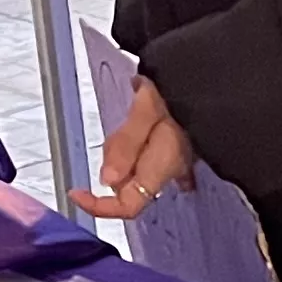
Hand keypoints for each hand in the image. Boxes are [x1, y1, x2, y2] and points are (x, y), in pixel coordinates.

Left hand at [80, 74, 193, 221]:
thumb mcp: (148, 109)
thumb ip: (127, 145)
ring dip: (122, 149)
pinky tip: (141, 124)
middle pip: (125, 185)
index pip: (129, 206)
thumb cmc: (179, 88)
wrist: (206, 75)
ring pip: (130, 170)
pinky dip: (133, 147)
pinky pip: (142, 159)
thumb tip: (106, 180)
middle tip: (122, 128)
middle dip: (112, 161)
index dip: (99, 206)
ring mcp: (174, 165)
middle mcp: (170, 172)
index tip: (75, 191)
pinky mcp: (174, 153)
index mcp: (164, 165)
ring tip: (136, 116)